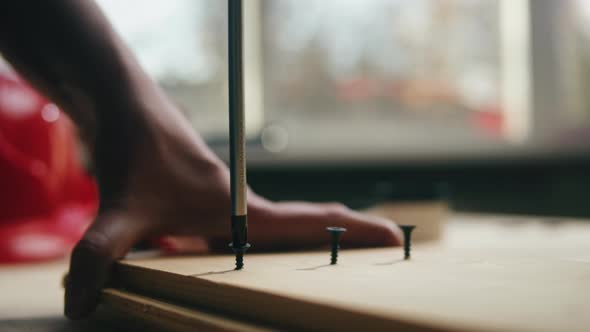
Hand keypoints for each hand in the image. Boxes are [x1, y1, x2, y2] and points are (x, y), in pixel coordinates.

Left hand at [64, 100, 401, 318]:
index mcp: (244, 210)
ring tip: (303, 290)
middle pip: (301, 234)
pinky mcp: (194, 214)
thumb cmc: (138, 149)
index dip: (357, 230)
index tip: (395, 237)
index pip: (315, 221)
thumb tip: (81, 305)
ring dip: (286, 263)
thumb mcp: (122, 210)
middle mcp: (239, 213)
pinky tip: (215, 284)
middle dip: (336, 250)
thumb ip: (102, 256)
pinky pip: (223, 247)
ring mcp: (218, 214)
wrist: (120, 113)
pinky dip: (231, 266)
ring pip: (262, 245)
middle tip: (368, 274)